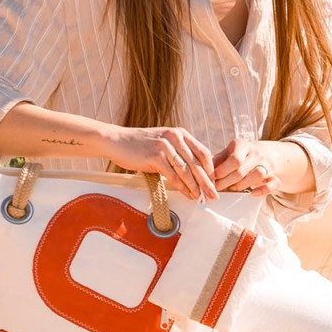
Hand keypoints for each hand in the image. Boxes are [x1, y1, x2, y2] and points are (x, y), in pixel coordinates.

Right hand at [102, 126, 217, 201]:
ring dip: (196, 187)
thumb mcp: (164, 141)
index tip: (214, 183)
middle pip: (198, 163)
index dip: (211, 169)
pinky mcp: (155, 156)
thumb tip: (193, 170)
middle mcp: (175, 137)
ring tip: (201, 198)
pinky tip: (187, 195)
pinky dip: (182, 187)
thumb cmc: (140, 144)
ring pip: (186, 170)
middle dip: (207, 182)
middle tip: (214, 195)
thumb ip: (178, 151)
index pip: (203, 152)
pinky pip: (173, 175)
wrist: (116, 140)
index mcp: (180, 133)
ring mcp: (165, 146)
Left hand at [212, 139, 282, 196]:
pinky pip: (272, 184)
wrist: (269, 154)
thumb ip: (216, 160)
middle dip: (226, 182)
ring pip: (258, 175)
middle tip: (216, 189)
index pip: (233, 159)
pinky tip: (252, 194)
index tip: (211, 180)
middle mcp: (256, 154)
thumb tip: (201, 169)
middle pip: (242, 170)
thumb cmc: (242, 155)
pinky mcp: (275, 177)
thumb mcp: (229, 152)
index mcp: (243, 145)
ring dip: (242, 186)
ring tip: (233, 189)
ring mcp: (268, 165)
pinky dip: (262, 190)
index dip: (221, 172)